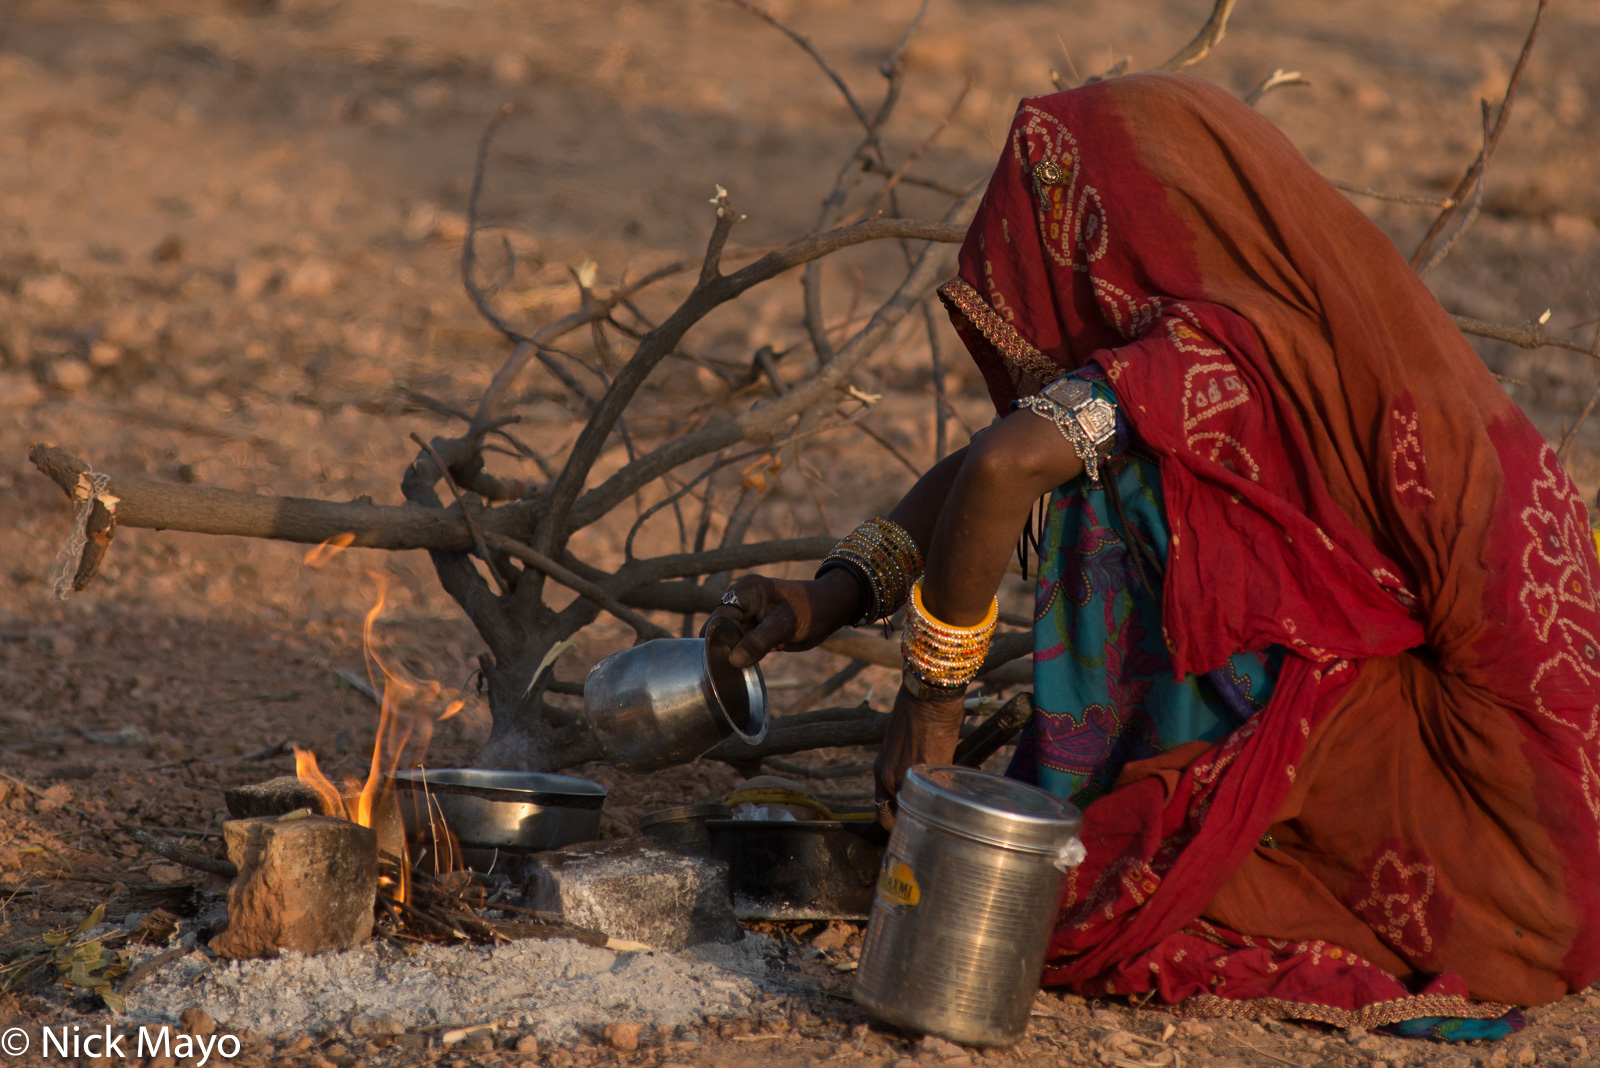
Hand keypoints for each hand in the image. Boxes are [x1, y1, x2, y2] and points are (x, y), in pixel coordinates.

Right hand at [703, 570, 862, 667]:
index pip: (720, 617)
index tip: (715, 661)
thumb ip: (759, 641)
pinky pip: (741, 644)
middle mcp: (742, 601)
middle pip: (720, 628)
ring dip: (729, 653)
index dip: (715, 638)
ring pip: (729, 638)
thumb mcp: (786, 624)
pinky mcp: (754, 629)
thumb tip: (734, 660)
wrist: (830, 610)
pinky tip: (740, 668)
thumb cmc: (811, 608)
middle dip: (720, 647)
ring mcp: (747, 615)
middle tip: (721, 671)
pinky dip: (741, 655)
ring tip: (729, 672)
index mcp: (746, 591)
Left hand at [873, 684, 964, 828]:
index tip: (910, 823)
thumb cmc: (914, 711)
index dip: (896, 821)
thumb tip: (919, 781)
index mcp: (880, 771)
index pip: (882, 812)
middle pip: (900, 819)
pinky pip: (944, 790)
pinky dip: (955, 788)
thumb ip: (903, 767)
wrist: (926, 693)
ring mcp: (909, 777)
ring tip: (951, 798)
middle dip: (919, 819)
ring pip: (924, 808)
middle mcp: (889, 778)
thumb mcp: (898, 744)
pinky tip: (966, 777)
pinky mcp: (932, 771)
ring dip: (937, 806)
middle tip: (934, 815)